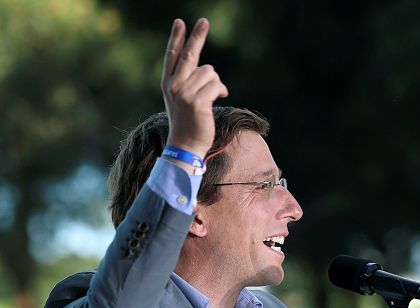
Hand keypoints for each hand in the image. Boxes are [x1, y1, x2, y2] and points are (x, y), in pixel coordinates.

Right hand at [161, 18, 227, 158]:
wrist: (185, 145)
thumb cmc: (188, 124)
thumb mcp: (183, 100)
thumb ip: (190, 83)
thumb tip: (209, 70)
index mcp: (168, 83)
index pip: (172, 56)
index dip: (177, 38)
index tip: (180, 22)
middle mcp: (174, 85)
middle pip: (189, 55)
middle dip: (198, 36)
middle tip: (204, 20)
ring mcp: (184, 93)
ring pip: (210, 72)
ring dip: (216, 83)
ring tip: (212, 97)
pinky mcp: (197, 101)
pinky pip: (216, 85)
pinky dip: (221, 90)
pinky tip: (219, 98)